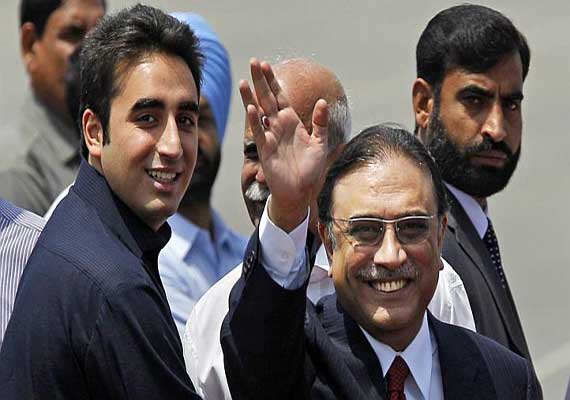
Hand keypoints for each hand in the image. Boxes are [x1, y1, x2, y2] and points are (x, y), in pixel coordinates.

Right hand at [240, 59, 327, 231]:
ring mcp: (270, 137)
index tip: (266, 65)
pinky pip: (259, 133)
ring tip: (244, 81)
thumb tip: (322, 101)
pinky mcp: (265, 151)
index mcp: (291, 122)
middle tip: (253, 61)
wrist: (300, 191)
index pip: (279, 96)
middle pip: (267, 98)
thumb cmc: (310, 169)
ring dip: (251, 97)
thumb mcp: (321, 143)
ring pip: (258, 113)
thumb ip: (320, 123)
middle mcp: (278, 126)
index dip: (272, 81)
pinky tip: (251, 107)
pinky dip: (255, 121)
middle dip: (260, 81)